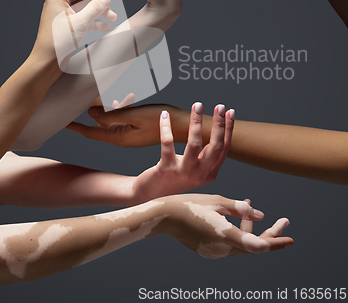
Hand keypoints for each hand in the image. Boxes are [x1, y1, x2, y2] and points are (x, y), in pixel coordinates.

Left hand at [32, 0, 116, 66]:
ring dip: (99, 8)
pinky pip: (83, 16)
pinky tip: (105, 25)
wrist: (47, 61)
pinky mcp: (66, 24)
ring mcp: (62, 13)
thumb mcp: (80, 23)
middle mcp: (59, 2)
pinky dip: (94, 19)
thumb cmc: (57, 42)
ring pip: (84, 4)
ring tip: (112, 15)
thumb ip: (95, 8)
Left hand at [66, 103, 189, 147]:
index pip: (90, 133)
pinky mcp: (136, 129)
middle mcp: (122, 138)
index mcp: (119, 138)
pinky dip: (120, 109)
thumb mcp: (134, 115)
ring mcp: (129, 134)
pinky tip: (126, 99)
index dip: (75, 127)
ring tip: (109, 95)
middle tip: (88, 96)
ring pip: (110, 120)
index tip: (62, 121)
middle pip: (99, 125)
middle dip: (92, 111)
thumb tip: (91, 114)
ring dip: (108, 108)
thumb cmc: (161, 120)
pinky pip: (121, 119)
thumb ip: (111, 115)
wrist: (183, 127)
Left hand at [132, 103, 232, 202]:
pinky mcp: (166, 169)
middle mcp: (199, 175)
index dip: (228, 129)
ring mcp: (183, 173)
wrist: (150, 196)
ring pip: (194, 144)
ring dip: (196, 122)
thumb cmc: (174, 178)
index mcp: (210, 174)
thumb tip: (216, 133)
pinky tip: (165, 115)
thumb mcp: (195, 169)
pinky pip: (167, 144)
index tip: (230, 112)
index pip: (224, 149)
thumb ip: (206, 157)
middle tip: (220, 107)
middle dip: (219, 124)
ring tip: (197, 106)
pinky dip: (166, 127)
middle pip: (215, 147)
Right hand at [162, 194, 293, 256]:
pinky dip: (236, 231)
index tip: (290, 238)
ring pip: (240, 244)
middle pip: (253, 246)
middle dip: (270, 234)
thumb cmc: (190, 204)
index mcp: (226, 236)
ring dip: (250, 229)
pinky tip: (234, 216)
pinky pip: (229, 243)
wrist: (164, 217)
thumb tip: (260, 214)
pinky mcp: (208, 251)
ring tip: (250, 206)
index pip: (258, 246)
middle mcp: (222, 249)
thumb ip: (240, 208)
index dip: (276, 242)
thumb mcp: (217, 201)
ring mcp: (214, 252)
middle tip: (284, 221)